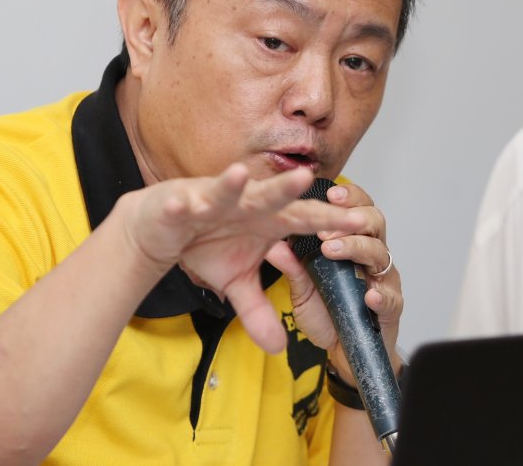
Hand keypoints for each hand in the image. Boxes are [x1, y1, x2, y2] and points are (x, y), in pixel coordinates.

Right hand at [118, 163, 365, 353]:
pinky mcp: (182, 203)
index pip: (305, 219)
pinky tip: (182, 205)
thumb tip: (279, 348)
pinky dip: (181, 205)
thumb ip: (259, 311)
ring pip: (227, 190)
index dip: (331, 221)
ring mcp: (214, 200)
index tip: (362, 223)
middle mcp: (245, 204)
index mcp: (266, 220)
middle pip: (272, 197)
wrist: (161, 228)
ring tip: (242, 175)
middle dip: (289, 189)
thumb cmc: (204, 242)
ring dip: (233, 184)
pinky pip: (183, 204)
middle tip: (310, 181)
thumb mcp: (236, 283)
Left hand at [265, 182, 402, 381]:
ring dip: (356, 247)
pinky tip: (368, 295)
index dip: (348, 199)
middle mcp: (371, 256)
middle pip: (375, 222)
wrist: (344, 351)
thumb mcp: (303, 290)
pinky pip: (391, 298)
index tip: (330, 193)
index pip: (356, 210)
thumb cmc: (327, 313)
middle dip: (354, 216)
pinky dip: (380, 295)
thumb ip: (293, 268)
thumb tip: (272, 245)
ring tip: (333, 250)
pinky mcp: (392, 307)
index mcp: (352, 243)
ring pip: (381, 253)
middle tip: (328, 222)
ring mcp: (383, 280)